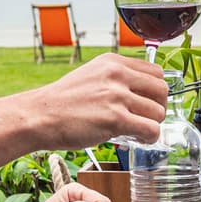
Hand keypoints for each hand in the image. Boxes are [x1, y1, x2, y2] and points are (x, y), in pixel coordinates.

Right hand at [31, 55, 166, 147]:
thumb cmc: (61, 102)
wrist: (38, 116)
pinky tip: (136, 140)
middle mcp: (117, 74)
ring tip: (136, 131)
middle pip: (162, 90)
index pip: (156, 72)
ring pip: (158, 112)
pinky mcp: (115, 118)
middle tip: (144, 119)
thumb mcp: (91, 76)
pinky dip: (149, 138)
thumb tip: (141, 93)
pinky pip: (151, 129)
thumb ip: (116, 79)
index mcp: (113, 62)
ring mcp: (116, 95)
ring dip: (151, 125)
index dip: (154, 92)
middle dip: (157, 108)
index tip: (146, 104)